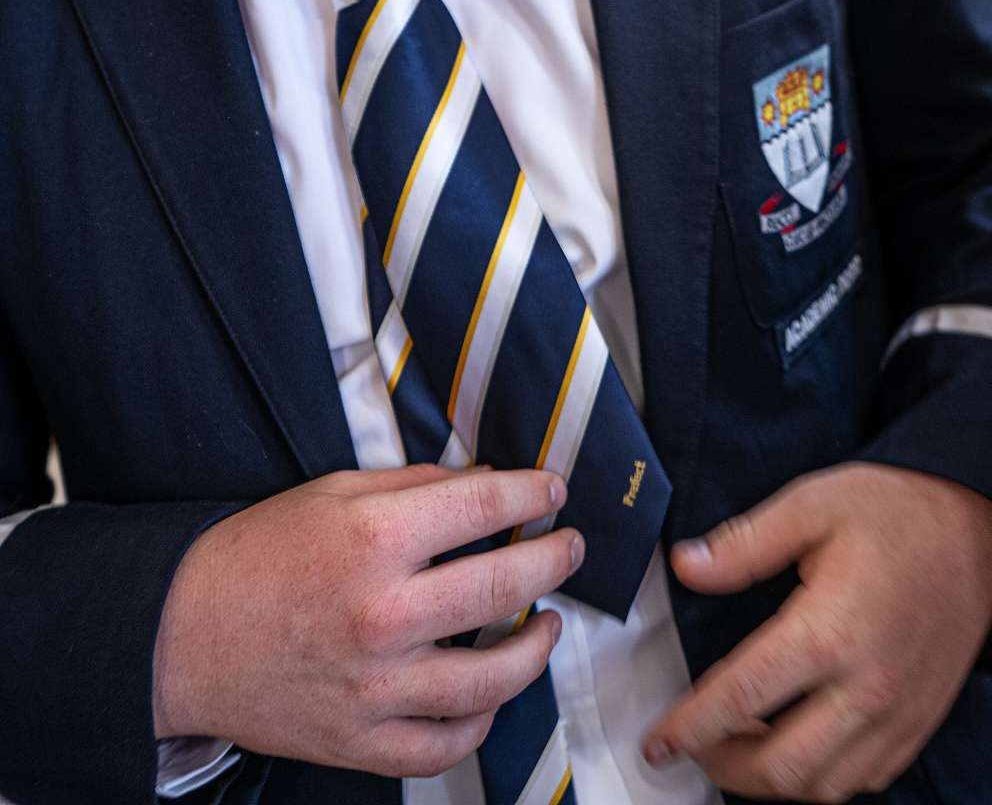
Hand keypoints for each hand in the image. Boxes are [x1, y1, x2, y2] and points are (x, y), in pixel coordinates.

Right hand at [153, 463, 581, 779]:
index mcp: (373, 539)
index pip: (485, 507)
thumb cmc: (257, 556)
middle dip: (554, 559)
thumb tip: (486, 485)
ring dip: (535, 646)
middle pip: (504, 585)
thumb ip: (414, 487)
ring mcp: (375, 686)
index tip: (553, 490)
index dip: (533, 494)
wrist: (184, 635)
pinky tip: (493, 695)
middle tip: (570, 547)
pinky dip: (480, 722)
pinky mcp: (361, 740)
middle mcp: (382, 613)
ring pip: (491, 678)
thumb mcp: (334, 492)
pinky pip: (444, 745)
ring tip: (547, 623)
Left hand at [642, 463, 991, 801]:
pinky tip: (801, 748)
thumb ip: (745, 544)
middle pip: (780, 768)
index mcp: (829, 631)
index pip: (741, 699)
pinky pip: (865, 780)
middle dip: (724, 767)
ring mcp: (898, 715)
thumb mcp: (813, 504)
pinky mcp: (920, 723)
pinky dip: (823, 779)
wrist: (978, 526)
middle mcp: (866, 688)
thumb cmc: (898, 511)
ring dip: (773, 781)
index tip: (659, 740)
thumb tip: (686, 565)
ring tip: (741, 746)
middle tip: (695, 745)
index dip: (690, 727)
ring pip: (823, 787)